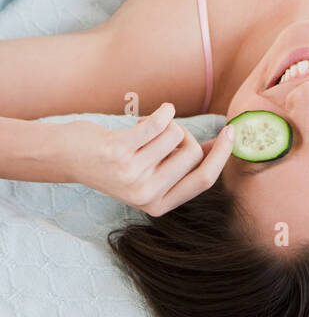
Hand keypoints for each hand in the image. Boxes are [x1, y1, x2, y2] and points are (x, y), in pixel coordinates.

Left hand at [57, 103, 234, 214]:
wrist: (69, 157)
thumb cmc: (116, 160)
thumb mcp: (150, 171)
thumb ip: (182, 165)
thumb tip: (217, 148)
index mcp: (158, 205)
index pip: (204, 180)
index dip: (222, 155)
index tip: (231, 132)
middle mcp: (146, 195)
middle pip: (192, 152)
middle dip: (183, 133)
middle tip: (161, 133)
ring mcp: (132, 176)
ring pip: (175, 134)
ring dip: (164, 124)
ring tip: (143, 130)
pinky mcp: (120, 153)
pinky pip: (159, 124)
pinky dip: (163, 112)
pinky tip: (159, 111)